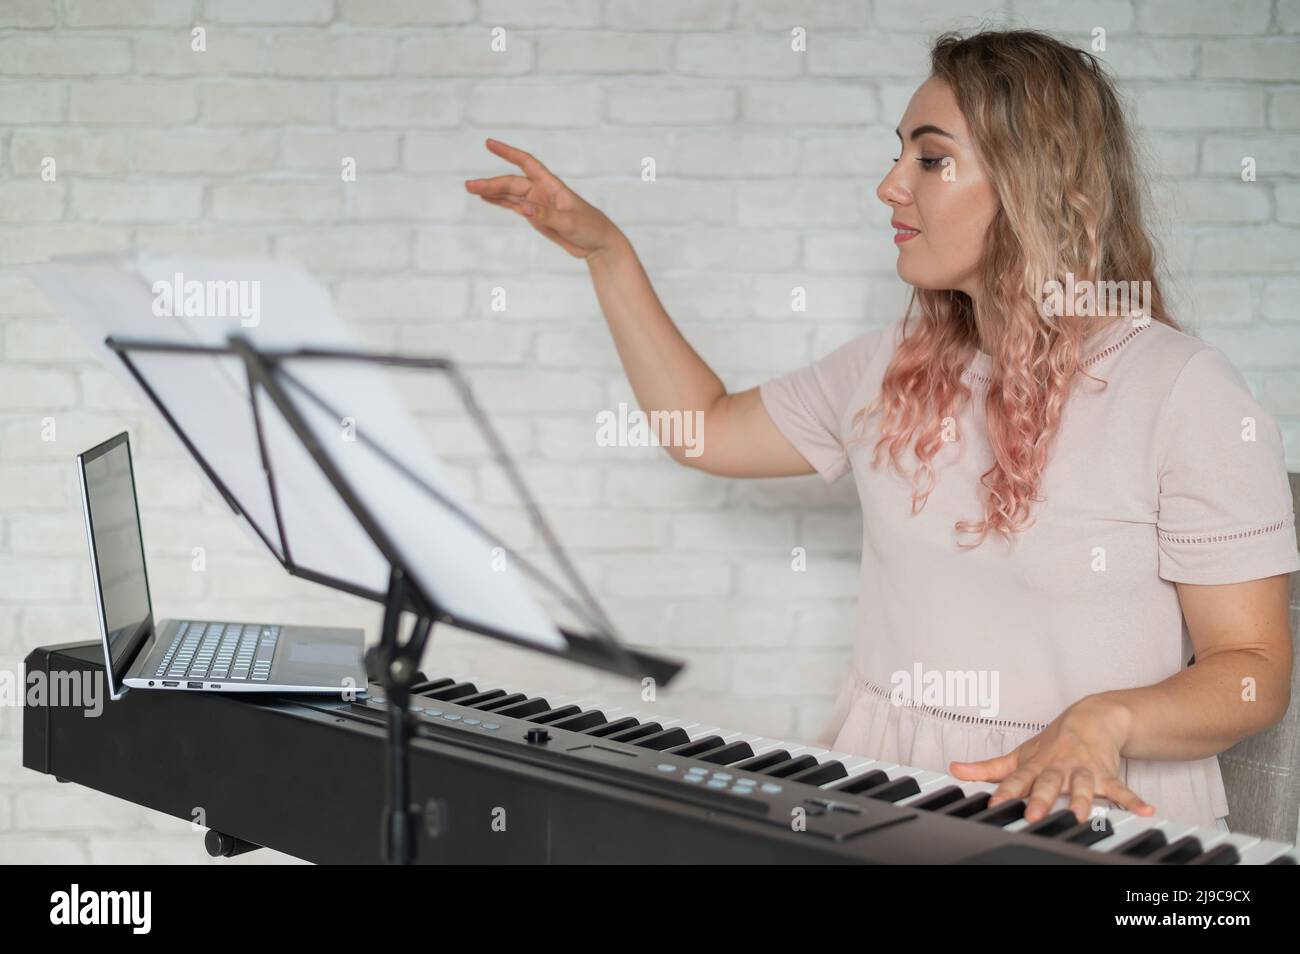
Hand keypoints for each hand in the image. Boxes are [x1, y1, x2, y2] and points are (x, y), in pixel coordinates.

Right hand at [465, 138, 621, 259]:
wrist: (598, 245)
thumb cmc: (590, 228)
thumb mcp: (569, 222)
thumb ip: (547, 215)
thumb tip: (525, 208)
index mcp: (551, 185)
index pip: (527, 163)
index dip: (508, 152)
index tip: (489, 143)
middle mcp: (542, 191)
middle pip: (512, 183)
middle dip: (491, 183)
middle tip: (469, 185)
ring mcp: (538, 203)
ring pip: (510, 194)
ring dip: (491, 191)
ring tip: (471, 188)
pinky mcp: (536, 216)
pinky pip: (514, 206)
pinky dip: (500, 202)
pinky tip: (486, 198)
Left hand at [947, 693, 1154, 823]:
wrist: (1095, 717)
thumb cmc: (1054, 742)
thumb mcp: (1020, 754)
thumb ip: (988, 768)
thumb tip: (954, 769)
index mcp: (1036, 766)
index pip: (1016, 780)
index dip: (1003, 792)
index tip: (992, 805)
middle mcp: (1058, 768)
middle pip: (1048, 784)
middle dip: (1041, 799)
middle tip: (1034, 815)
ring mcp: (1083, 770)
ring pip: (1083, 786)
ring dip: (1083, 800)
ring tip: (1081, 815)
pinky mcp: (1107, 773)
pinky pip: (1121, 788)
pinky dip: (1133, 800)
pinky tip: (1146, 811)